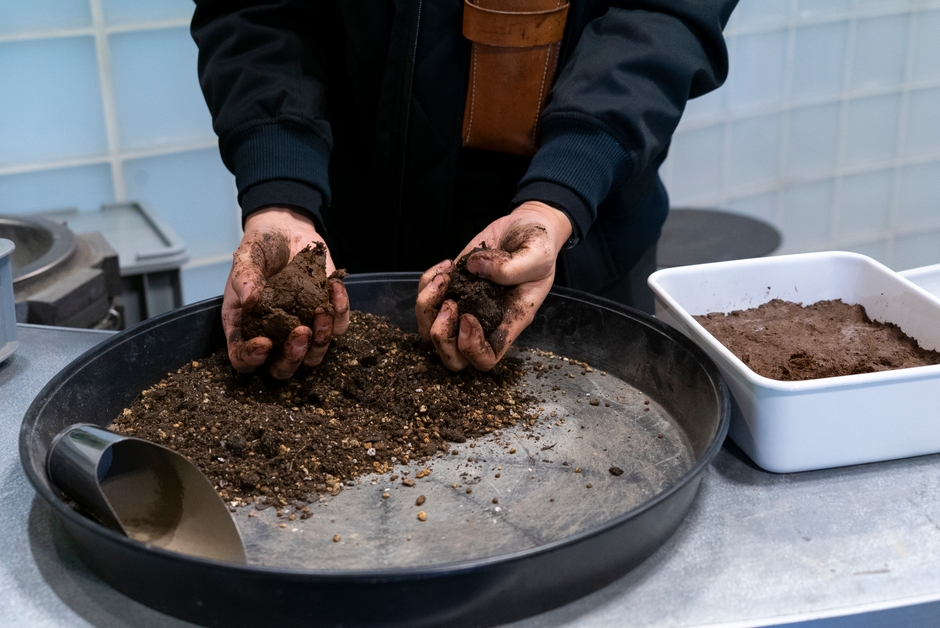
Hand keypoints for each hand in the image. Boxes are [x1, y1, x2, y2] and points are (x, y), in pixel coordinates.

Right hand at [222, 206, 349, 378]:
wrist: (286, 230)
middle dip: (293, 358)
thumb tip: (249, 299)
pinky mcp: (326, 316)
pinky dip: (340, 311)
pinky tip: (335, 287)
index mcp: (245, 327)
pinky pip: (339, 327)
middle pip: (282, 368)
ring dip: (321, 341)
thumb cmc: (260, 248)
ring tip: (322, 312)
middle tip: (300, 332)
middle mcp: (273, 336)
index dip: (251, 358)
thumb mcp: (246, 257)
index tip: (263, 343)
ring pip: (314, 355)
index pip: (243, 359)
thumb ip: (244, 276)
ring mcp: (302, 328)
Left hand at [416, 201, 571, 370]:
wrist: (525, 225)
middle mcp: (483, 321)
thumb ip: (513, 266)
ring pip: (430, 331)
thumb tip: (476, 269)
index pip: (486, 359)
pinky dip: (426, 285)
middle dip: (441, 336)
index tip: (468, 316)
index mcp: (509, 322)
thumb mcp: (538, 254)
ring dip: (426, 308)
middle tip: (449, 304)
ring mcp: (463, 305)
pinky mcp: (450, 287)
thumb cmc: (539, 246)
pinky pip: (425, 301)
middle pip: (452, 357)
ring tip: (443, 279)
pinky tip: (446, 266)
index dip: (471, 348)